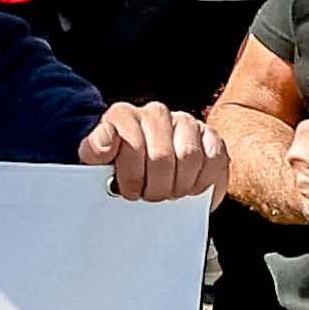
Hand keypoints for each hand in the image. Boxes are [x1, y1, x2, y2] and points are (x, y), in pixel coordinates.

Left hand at [73, 103, 226, 205]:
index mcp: (124, 115)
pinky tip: (191, 187)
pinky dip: (204, 180)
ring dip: (179, 185)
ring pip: (189, 157)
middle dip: (155, 187)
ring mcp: (185, 122)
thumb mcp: (97, 160)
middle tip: (149, 196)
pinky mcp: (210, 136)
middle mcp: (155, 113)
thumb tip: (101, 147)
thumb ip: (93, 151)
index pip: (131, 145)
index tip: (127, 190)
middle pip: (162, 157)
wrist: (141, 162)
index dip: (132, 176)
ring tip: (168, 192)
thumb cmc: (120, 163)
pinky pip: (214, 158)